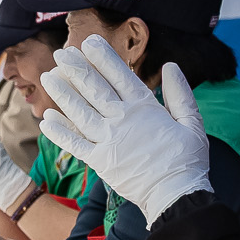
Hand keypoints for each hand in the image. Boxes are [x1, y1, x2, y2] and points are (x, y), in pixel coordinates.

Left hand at [37, 40, 212, 223]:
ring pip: (79, 112)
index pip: (120, 76)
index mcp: (144, 108)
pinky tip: (46, 119)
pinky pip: (74, 144)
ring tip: (48, 77)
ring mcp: (108, 141)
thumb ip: (180, 94)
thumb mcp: (192, 123)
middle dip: (76, 69)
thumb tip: (171, 66)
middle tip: (61, 54)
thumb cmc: (187, 160)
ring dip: (62, 94)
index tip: (89, 43)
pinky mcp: (99, 162)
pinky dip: (60, 132)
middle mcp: (122, 120)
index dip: (103, 58)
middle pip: (94, 89)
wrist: (176, 196)